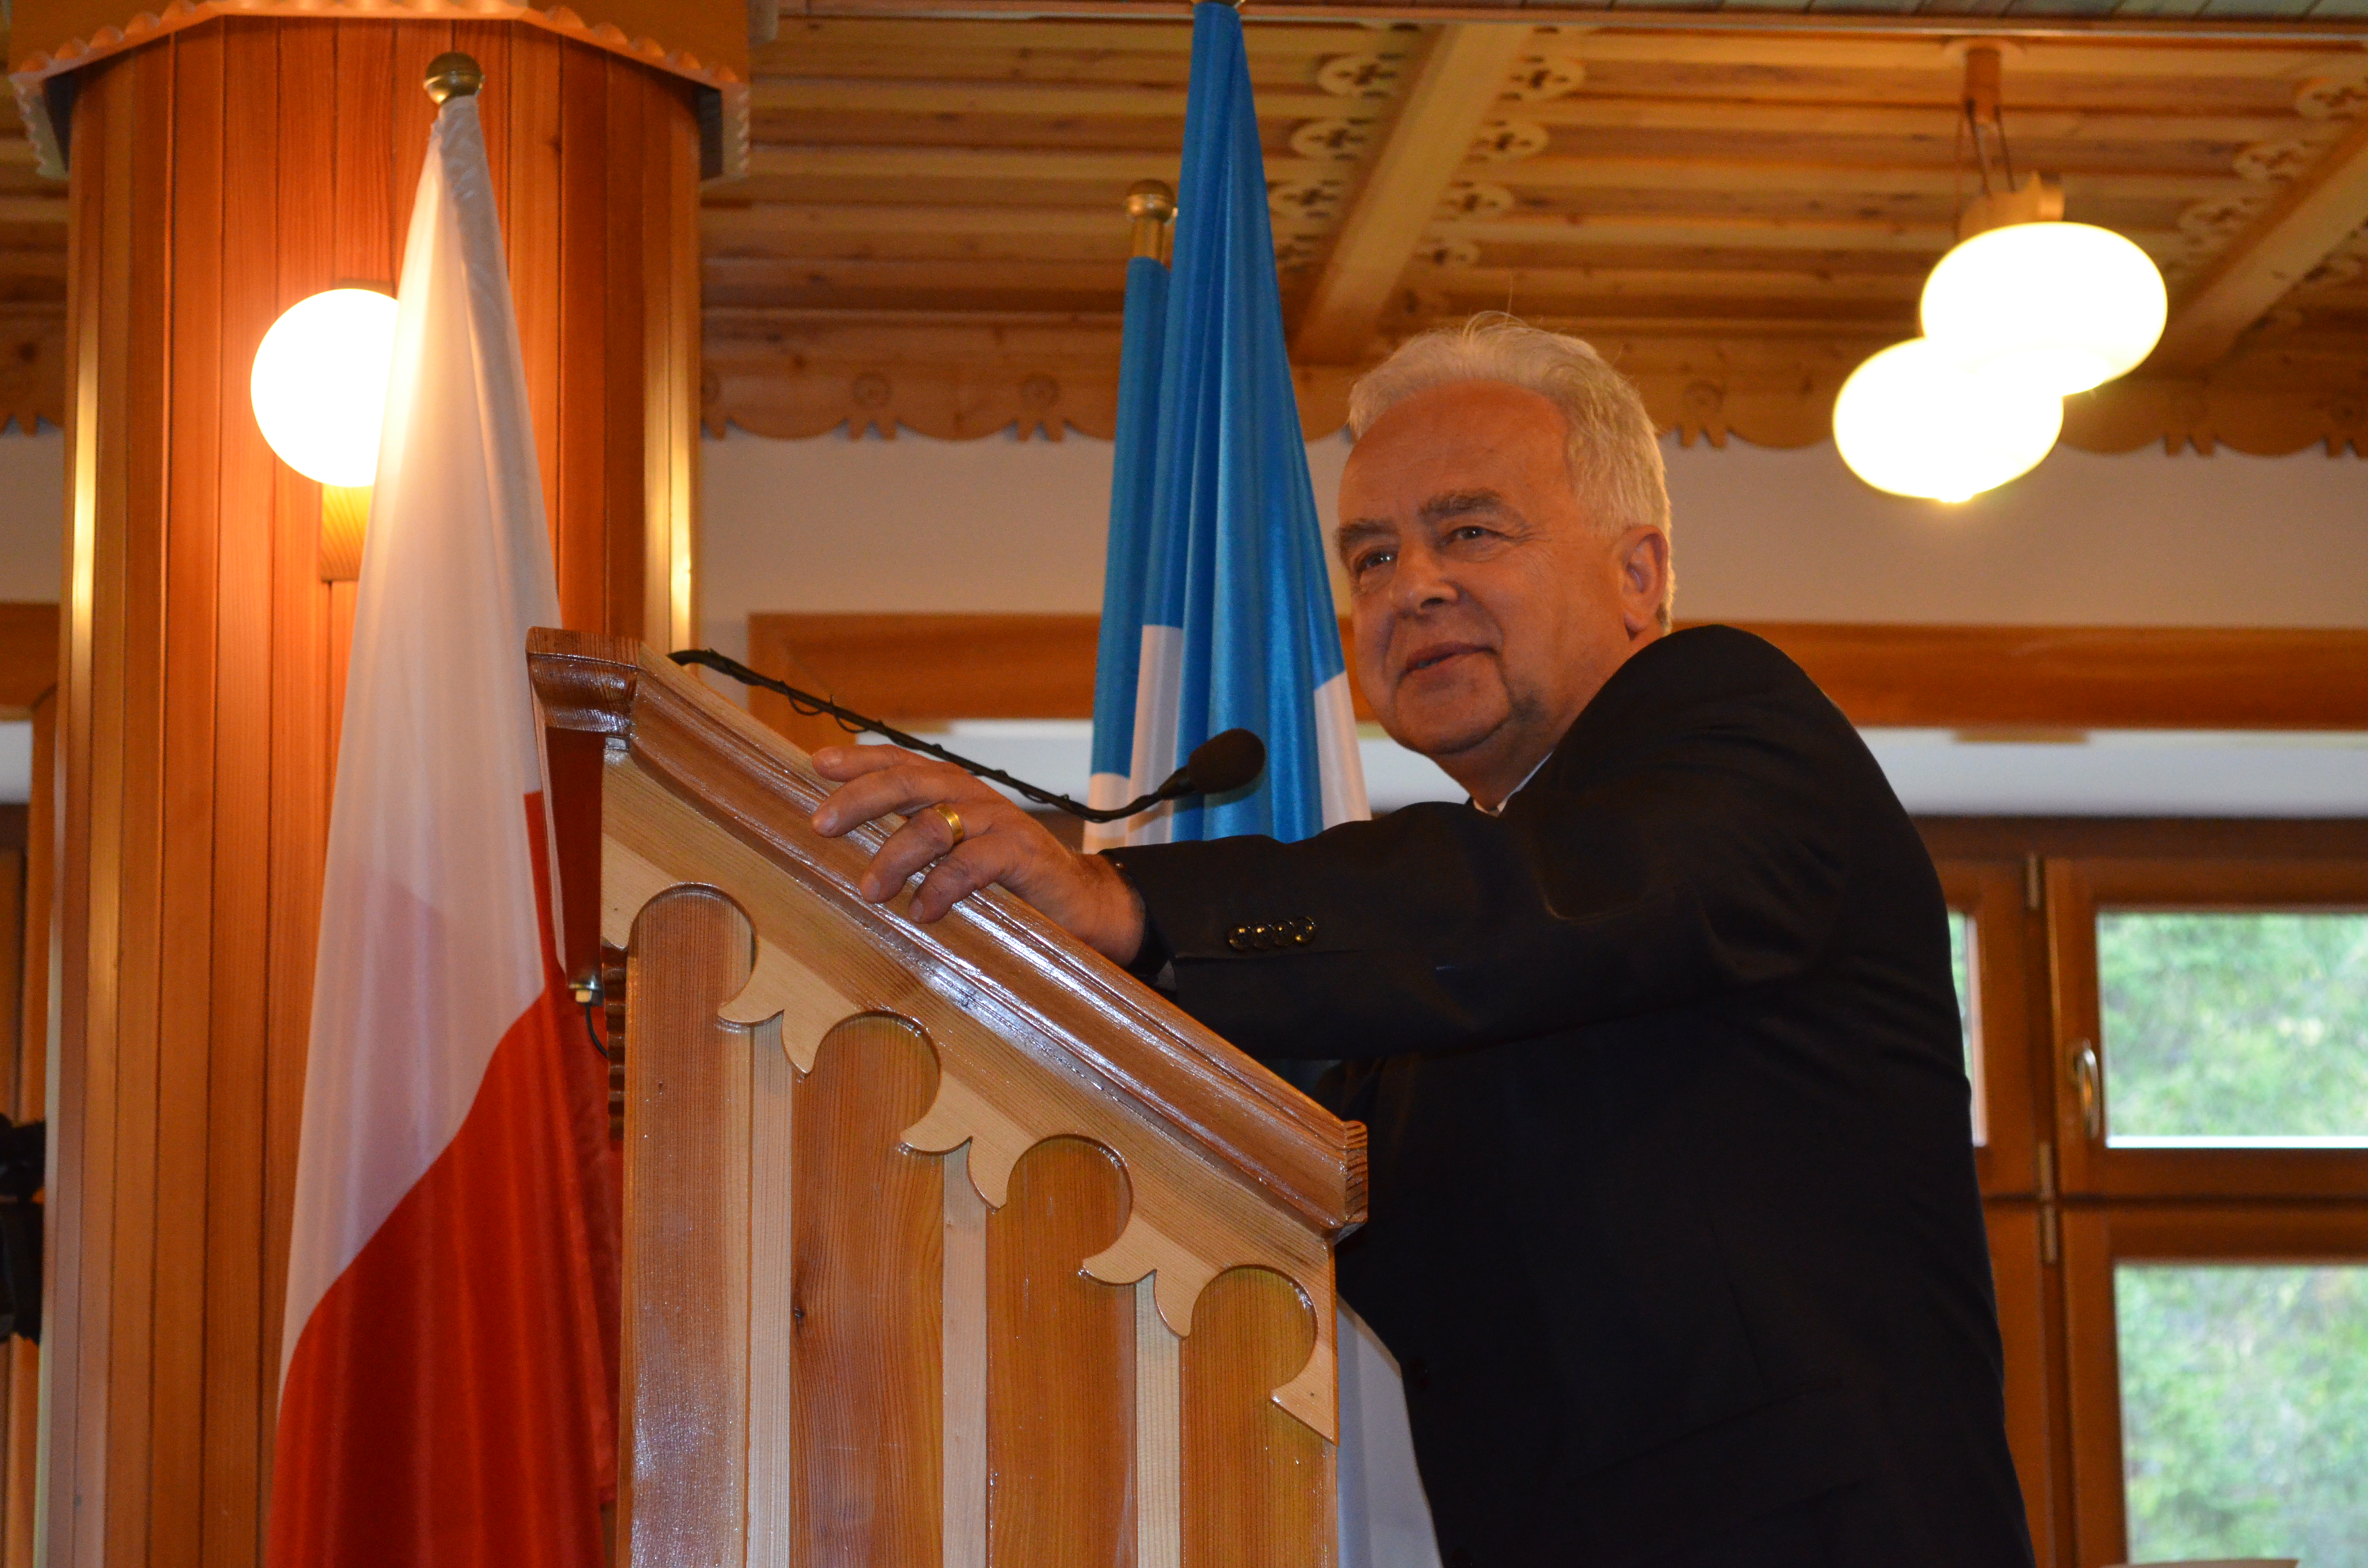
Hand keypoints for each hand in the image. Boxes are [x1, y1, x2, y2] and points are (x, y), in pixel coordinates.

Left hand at [809, 745, 1146, 964]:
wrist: (1081, 904)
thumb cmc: (1009, 883)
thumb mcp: (957, 856)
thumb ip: (918, 848)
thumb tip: (854, 864)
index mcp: (954, 791)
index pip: (901, 762)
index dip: (860, 760)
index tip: (817, 764)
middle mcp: (974, 797)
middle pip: (909, 782)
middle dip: (860, 799)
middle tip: (822, 824)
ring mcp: (1000, 822)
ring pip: (933, 824)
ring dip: (894, 858)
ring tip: (870, 891)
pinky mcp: (1022, 855)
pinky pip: (971, 864)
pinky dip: (940, 888)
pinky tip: (923, 911)